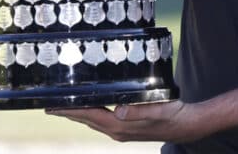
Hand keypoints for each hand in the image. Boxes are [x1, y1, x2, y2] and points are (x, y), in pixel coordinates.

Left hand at [46, 100, 210, 143]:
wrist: (187, 126)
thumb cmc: (173, 114)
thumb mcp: (157, 109)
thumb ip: (137, 110)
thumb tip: (118, 111)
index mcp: (120, 126)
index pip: (89, 116)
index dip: (70, 110)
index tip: (52, 106)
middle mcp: (117, 131)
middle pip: (87, 120)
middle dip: (69, 113)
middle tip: (50, 106)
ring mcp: (122, 132)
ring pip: (94, 121)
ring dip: (79, 114)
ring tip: (65, 107)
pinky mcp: (127, 129)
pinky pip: (103, 121)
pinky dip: (92, 114)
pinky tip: (92, 109)